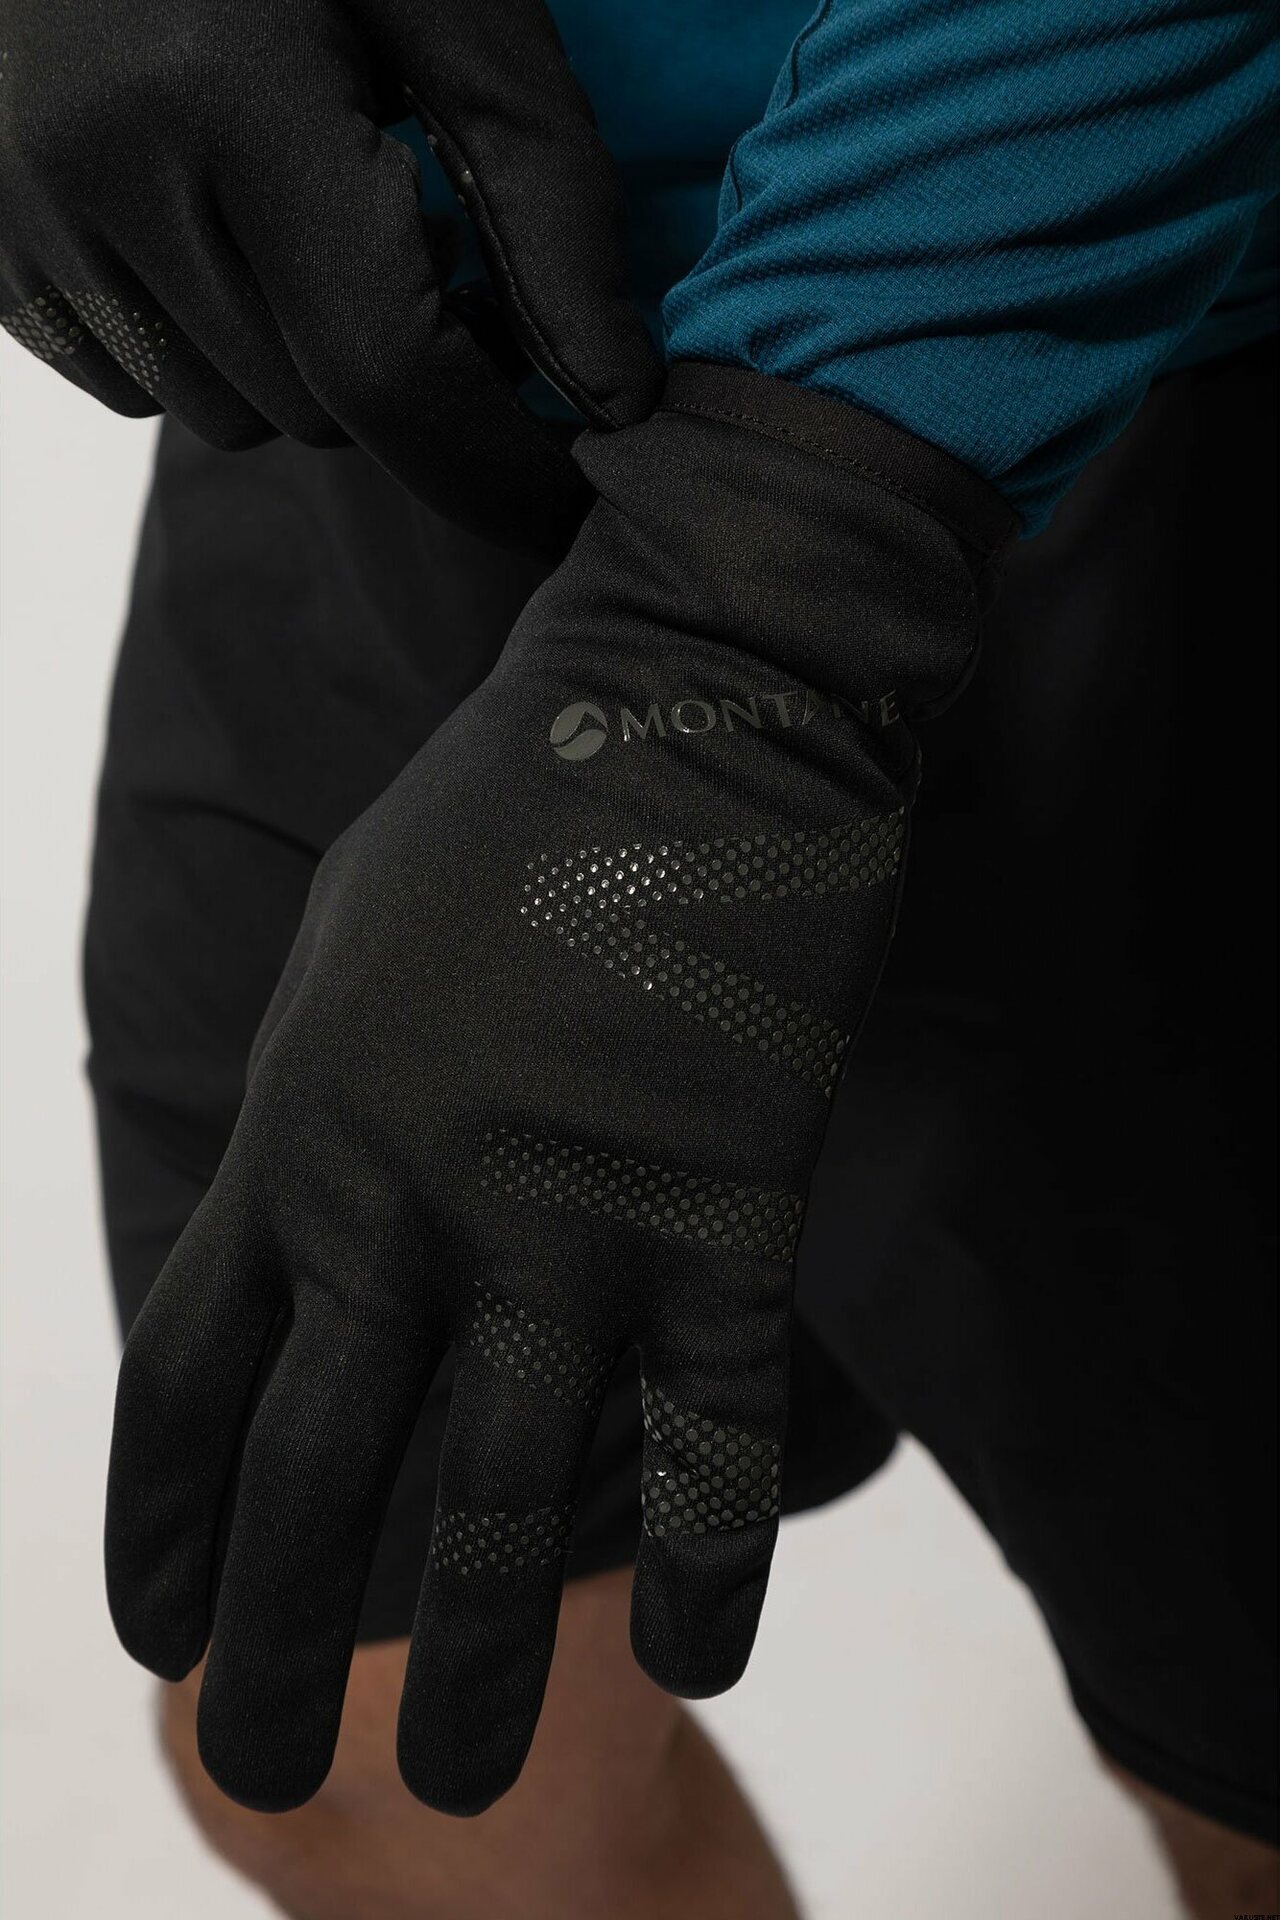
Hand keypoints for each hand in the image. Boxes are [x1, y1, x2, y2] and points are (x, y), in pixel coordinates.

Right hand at [0, 0, 659, 551]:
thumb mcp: (454, 10)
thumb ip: (546, 205)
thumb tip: (619, 401)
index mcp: (221, 90)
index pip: (386, 369)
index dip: (498, 463)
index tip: (575, 499)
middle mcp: (94, 170)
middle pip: (317, 410)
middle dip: (399, 367)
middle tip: (417, 240)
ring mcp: (17, 222)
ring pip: (232, 419)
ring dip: (302, 361)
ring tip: (299, 215)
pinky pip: (143, 393)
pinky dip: (210, 347)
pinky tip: (215, 229)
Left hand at [104, 363, 1014, 1813]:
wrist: (685, 715)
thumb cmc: (501, 819)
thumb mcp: (338, 956)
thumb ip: (311, 1108)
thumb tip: (303, 1215)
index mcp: (293, 1140)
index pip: (184, 1390)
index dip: (159, 1529)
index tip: (154, 1624)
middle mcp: (406, 1210)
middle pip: (314, 1481)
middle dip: (271, 1650)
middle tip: (254, 1766)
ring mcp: (566, 1222)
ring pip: (504, 1501)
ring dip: (477, 1665)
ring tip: (454, 1795)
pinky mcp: (722, 1212)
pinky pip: (712, 1436)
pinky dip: (707, 1566)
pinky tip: (697, 1660)